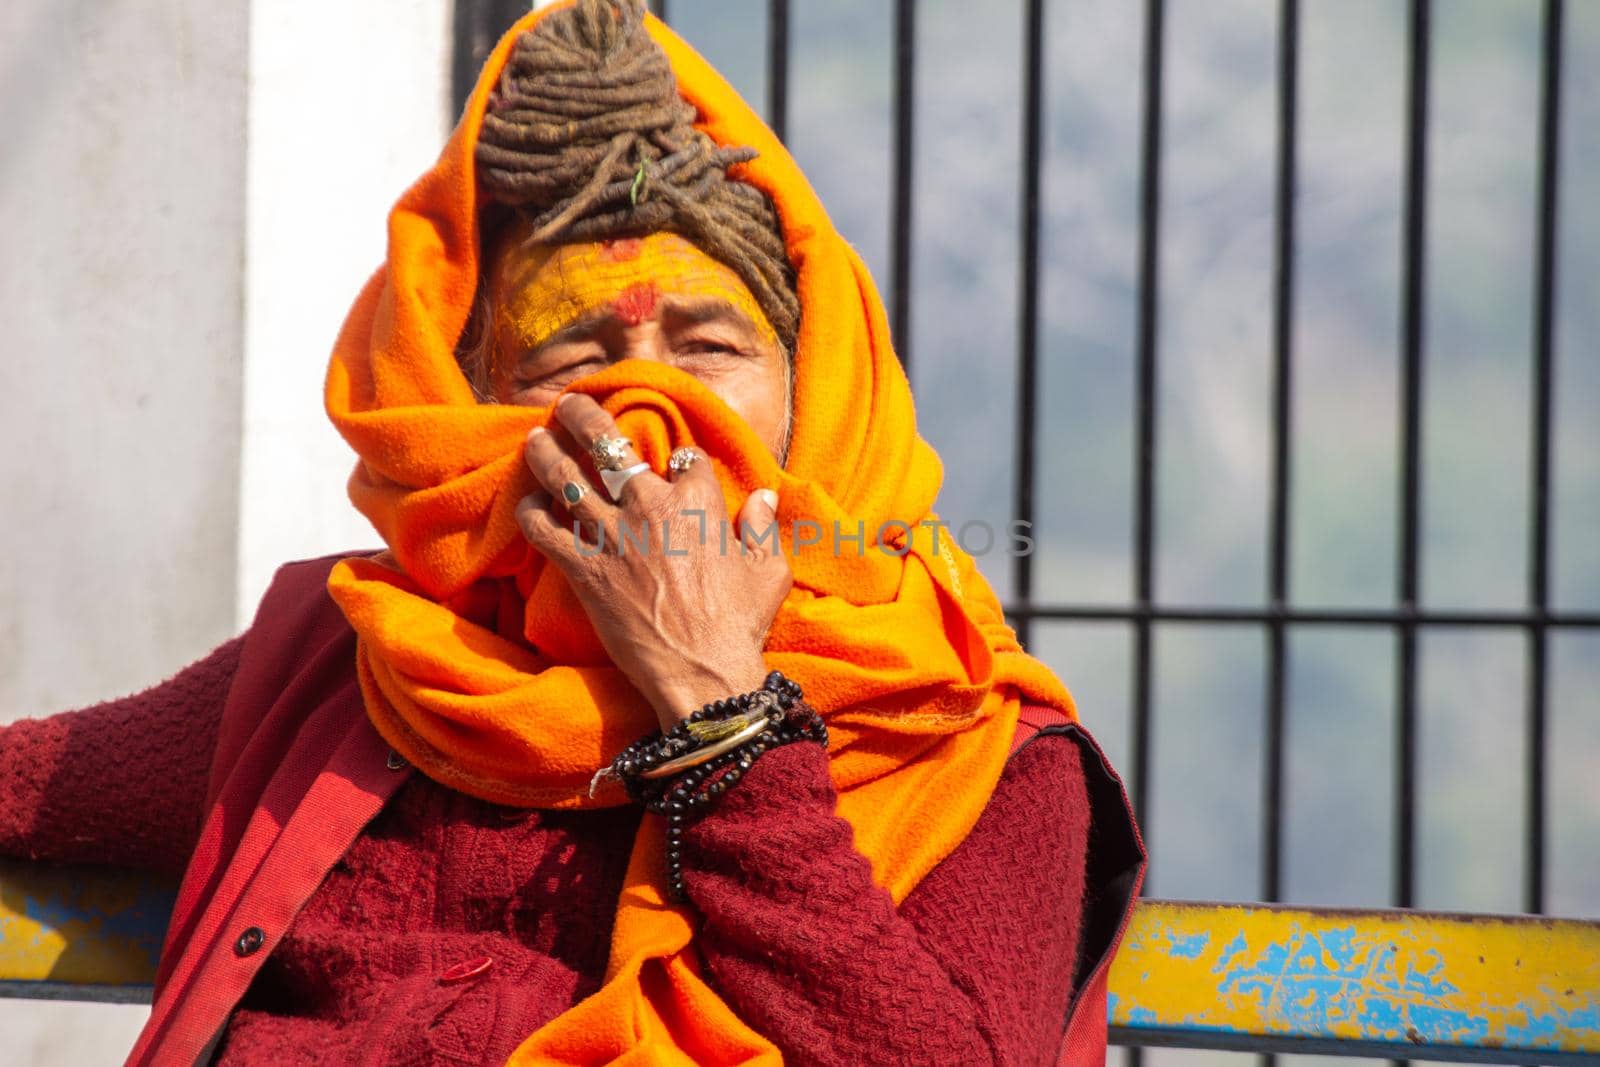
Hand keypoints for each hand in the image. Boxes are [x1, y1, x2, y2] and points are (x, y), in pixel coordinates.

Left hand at [514, 393, 791, 730]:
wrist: (702, 673)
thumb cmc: (740, 625)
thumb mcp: (768, 572)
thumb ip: (763, 528)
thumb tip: (764, 498)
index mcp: (698, 502)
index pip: (685, 458)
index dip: (680, 460)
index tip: (675, 467)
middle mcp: (651, 508)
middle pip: (610, 446)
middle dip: (584, 418)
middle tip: (569, 405)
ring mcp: (614, 538)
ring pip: (567, 479)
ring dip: (546, 453)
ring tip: (534, 437)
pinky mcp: (586, 571)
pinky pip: (545, 532)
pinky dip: (532, 514)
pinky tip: (527, 503)